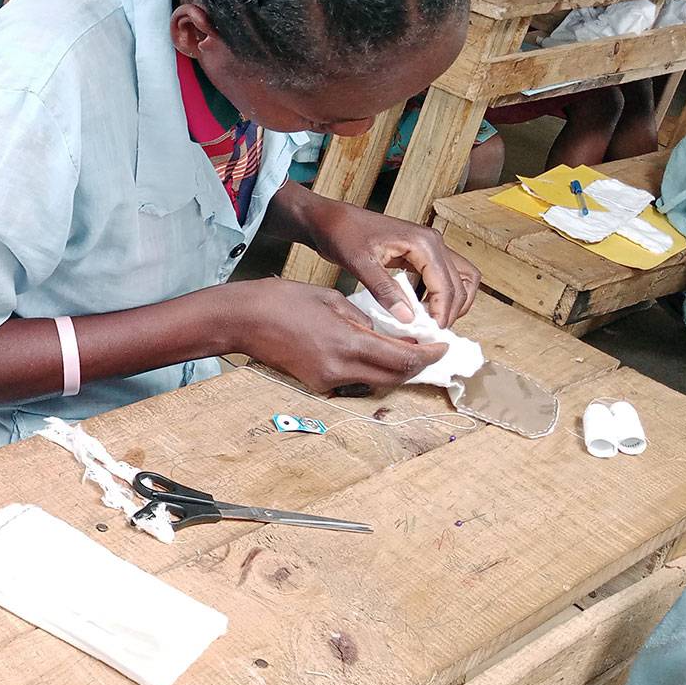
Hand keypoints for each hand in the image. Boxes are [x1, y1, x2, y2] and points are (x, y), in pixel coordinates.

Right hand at [230, 278, 449, 393]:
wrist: (242, 320)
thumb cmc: (282, 301)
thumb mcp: (332, 300)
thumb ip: (365, 320)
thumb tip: (388, 333)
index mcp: (347, 343)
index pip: (403, 358)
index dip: (429, 354)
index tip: (443, 345)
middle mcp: (340, 369)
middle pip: (395, 377)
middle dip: (417, 365)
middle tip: (431, 349)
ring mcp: (326, 381)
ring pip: (376, 381)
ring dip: (394, 368)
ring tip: (404, 348)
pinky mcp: (316, 384)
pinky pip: (354, 380)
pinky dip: (370, 369)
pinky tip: (373, 352)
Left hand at [306, 201, 479, 327]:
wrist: (330, 220)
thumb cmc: (342, 234)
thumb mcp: (360, 264)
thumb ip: (385, 290)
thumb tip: (408, 318)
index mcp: (423, 243)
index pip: (447, 284)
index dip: (443, 311)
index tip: (432, 333)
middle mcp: (433, 242)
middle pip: (461, 283)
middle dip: (451, 310)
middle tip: (433, 332)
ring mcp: (429, 247)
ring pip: (460, 278)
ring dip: (453, 301)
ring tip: (432, 322)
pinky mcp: (421, 254)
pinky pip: (444, 276)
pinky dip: (442, 294)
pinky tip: (422, 310)